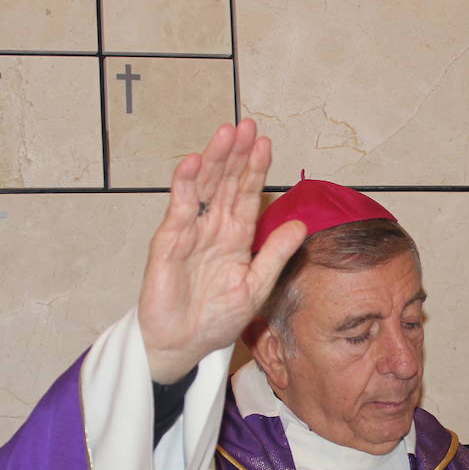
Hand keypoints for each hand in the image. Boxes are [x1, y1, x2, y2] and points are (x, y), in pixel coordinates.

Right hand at [138, 119, 306, 383]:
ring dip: (213, 160)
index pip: (247, 195)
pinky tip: (192, 163)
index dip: (255, 169)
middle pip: (225, 182)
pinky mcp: (168, 242)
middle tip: (247, 124)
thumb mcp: (256, 286)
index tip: (266, 143)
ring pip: (202, 187)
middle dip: (236, 154)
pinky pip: (179, 209)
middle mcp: (213, 227)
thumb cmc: (216, 318)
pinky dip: (184, 185)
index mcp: (236, 236)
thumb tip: (300, 225)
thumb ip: (275, 255)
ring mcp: (189, 231)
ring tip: (225, 134)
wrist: (184, 344)